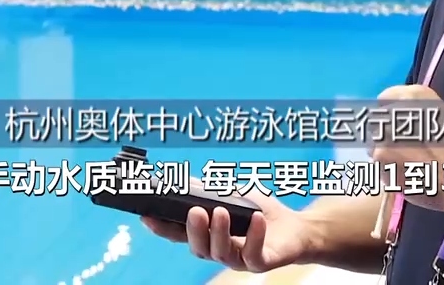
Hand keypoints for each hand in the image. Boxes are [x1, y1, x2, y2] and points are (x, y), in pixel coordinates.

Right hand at [140, 183, 312, 272]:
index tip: (147, 216)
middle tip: (194, 211)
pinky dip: (254, 236)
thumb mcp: (236, 196)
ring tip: (220, 212)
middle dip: (193, 230)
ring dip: (218, 232)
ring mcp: (240, 260)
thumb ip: (214, 191)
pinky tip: (256, 219)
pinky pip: (254, 253)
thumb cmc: (260, 211)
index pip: (181, 235)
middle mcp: (221, 250)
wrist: (296, 229)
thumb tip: (189, 179)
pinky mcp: (260, 264)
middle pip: (198, 248)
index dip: (163, 229)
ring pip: (221, 253)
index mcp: (210, 236)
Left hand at [370, 84, 443, 212]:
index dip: (390, 115)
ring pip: (374, 145)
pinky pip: (378, 165)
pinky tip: (408, 176)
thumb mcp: (441, 115)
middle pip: (377, 123)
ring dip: (386, 155)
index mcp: (414, 95)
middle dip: (386, 136)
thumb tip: (394, 118)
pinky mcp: (380, 155)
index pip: (385, 100)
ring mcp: (386, 130)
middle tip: (407, 151)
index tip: (398, 127)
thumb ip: (415, 112)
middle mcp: (396, 108)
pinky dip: (389, 172)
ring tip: (410, 165)